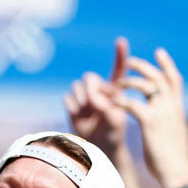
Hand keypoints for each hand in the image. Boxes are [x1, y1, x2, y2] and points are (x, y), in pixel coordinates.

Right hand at [64, 37, 128, 157]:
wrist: (98, 147)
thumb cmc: (113, 133)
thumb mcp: (115, 121)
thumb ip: (107, 108)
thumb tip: (94, 98)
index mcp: (115, 89)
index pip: (118, 68)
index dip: (119, 55)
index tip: (120, 41)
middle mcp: (99, 89)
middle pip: (89, 77)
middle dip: (91, 89)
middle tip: (96, 104)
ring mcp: (84, 97)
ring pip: (76, 86)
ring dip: (81, 99)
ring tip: (88, 112)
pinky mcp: (72, 105)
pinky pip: (66, 97)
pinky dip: (72, 107)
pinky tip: (79, 115)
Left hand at [115, 48, 187, 187]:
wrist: (176, 172)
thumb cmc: (173, 159)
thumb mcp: (173, 135)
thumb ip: (168, 123)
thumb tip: (163, 123)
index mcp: (177, 108)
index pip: (174, 79)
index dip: (166, 64)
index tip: (158, 52)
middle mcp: (170, 106)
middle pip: (158, 77)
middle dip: (143, 66)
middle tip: (128, 61)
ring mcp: (161, 112)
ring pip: (145, 85)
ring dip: (129, 81)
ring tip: (116, 82)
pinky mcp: (150, 122)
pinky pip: (132, 104)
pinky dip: (120, 100)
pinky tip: (112, 102)